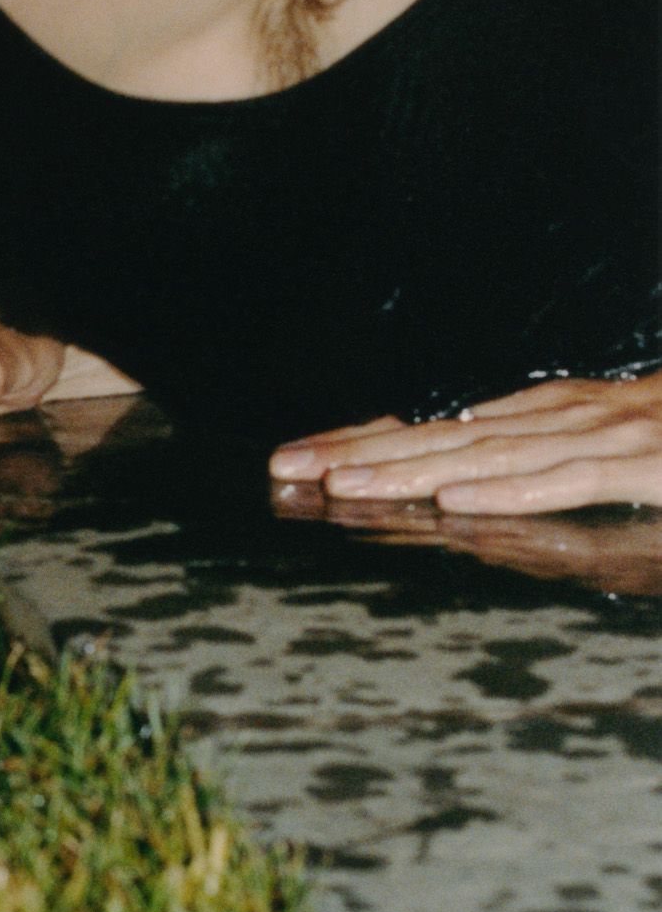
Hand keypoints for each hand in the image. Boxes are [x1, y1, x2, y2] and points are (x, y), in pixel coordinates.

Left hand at [269, 372, 661, 512]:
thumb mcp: (614, 443)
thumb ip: (552, 457)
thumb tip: (474, 476)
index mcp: (550, 411)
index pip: (440, 424)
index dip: (367, 438)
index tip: (301, 456)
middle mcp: (563, 416)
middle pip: (443, 434)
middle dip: (360, 452)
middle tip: (285, 469)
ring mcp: (602, 436)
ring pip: (488, 456)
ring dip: (411, 472)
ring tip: (341, 486)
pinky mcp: (641, 465)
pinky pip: (566, 481)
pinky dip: (508, 490)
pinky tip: (456, 500)